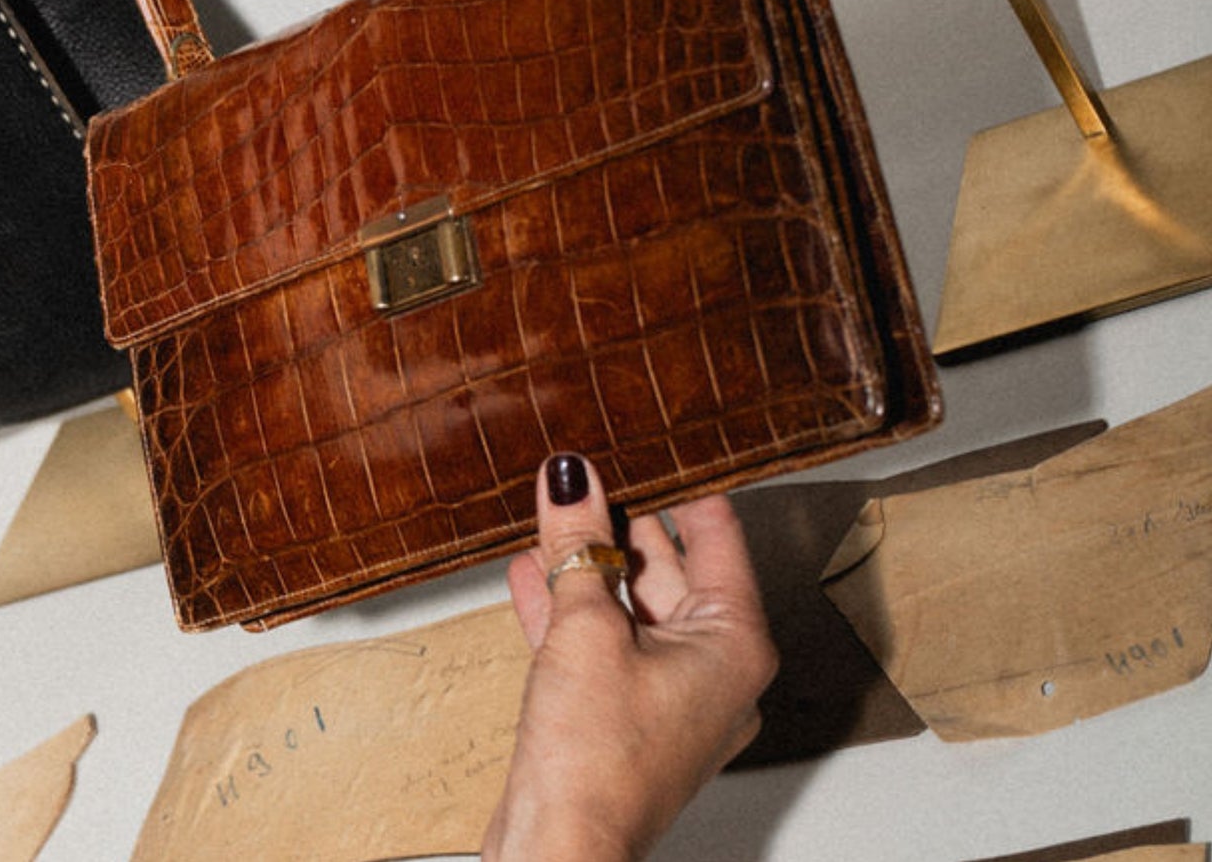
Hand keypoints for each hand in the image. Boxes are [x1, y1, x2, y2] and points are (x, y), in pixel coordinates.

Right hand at [481, 457, 776, 860]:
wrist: (559, 848)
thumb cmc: (598, 761)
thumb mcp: (585, 627)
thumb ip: (578, 545)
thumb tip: (573, 480)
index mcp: (734, 642)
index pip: (716, 535)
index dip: (680, 484)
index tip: (651, 441)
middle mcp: (713, 669)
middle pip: (667, 568)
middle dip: (619, 521)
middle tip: (584, 470)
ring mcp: (668, 696)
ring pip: (627, 606)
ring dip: (585, 563)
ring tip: (549, 509)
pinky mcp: (622, 715)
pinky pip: (600, 643)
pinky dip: (567, 608)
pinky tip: (528, 571)